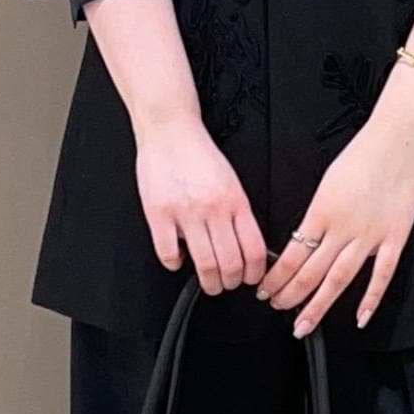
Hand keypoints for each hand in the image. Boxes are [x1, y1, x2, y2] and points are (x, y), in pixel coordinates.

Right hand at [133, 110, 267, 294]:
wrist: (169, 130)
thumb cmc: (199, 155)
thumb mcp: (232, 182)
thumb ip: (238, 214)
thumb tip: (247, 247)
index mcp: (235, 201)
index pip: (254, 250)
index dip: (254, 273)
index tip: (250, 278)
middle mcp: (213, 209)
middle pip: (230, 263)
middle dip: (231, 283)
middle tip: (227, 283)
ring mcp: (185, 213)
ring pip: (204, 264)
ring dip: (208, 282)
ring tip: (208, 281)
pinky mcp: (158, 215)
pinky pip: (169, 254)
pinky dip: (175, 264)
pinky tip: (179, 258)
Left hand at [256, 92, 413, 332]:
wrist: (398, 140)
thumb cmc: (362, 155)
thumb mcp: (326, 182)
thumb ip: (316, 214)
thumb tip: (302, 239)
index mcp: (321, 211)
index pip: (291, 254)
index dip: (276, 277)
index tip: (265, 290)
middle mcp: (343, 228)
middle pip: (310, 272)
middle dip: (290, 296)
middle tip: (277, 310)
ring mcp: (370, 236)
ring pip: (339, 279)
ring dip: (318, 305)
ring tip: (303, 324)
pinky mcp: (394, 238)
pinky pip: (381, 275)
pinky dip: (370, 299)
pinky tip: (359, 318)